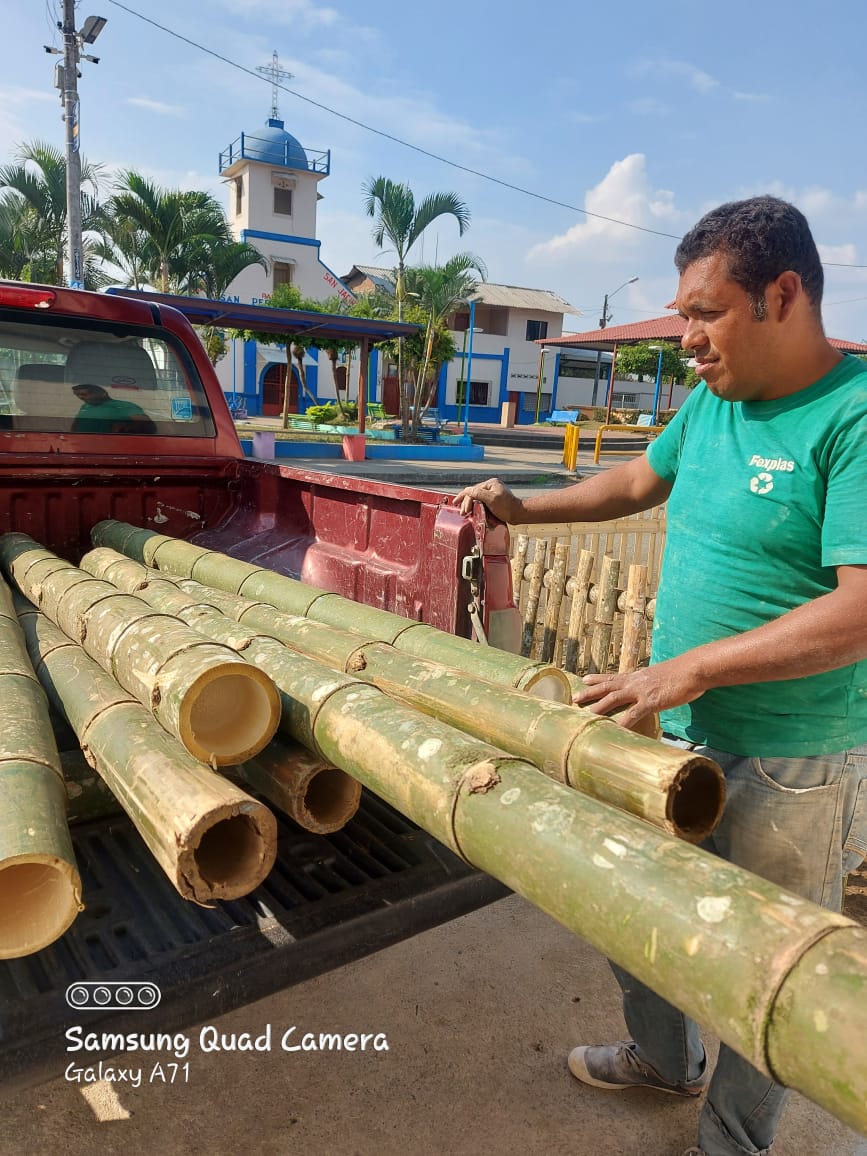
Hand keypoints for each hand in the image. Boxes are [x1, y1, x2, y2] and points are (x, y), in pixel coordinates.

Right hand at [452, 478, 521, 520]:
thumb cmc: (507, 507)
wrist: (519, 514)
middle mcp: (491, 486)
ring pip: (476, 498)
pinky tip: (470, 510)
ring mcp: (492, 493)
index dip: (465, 499)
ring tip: (464, 513)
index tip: (461, 509)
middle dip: (466, 503)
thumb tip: (467, 490)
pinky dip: (474, 506)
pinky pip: (480, 502)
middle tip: (461, 513)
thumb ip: (478, 493)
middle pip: (473, 493)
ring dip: (469, 505)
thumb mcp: (492, 499)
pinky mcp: (493, 500)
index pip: (473, 490)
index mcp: (490, 483)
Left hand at [571, 658, 705, 730]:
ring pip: (613, 698)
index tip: (585, 678)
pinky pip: (632, 715)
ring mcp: (641, 691)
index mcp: (639, 676)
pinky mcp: (650, 702)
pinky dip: (622, 723)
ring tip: (585, 714)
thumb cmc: (684, 673)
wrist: (693, 669)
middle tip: (574, 697)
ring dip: (598, 706)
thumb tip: (656, 689)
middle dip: (590, 692)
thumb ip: (656, 683)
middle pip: (608, 686)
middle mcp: (636, 682)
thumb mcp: (665, 676)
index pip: (614, 676)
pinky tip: (612, 729)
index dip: (599, 678)